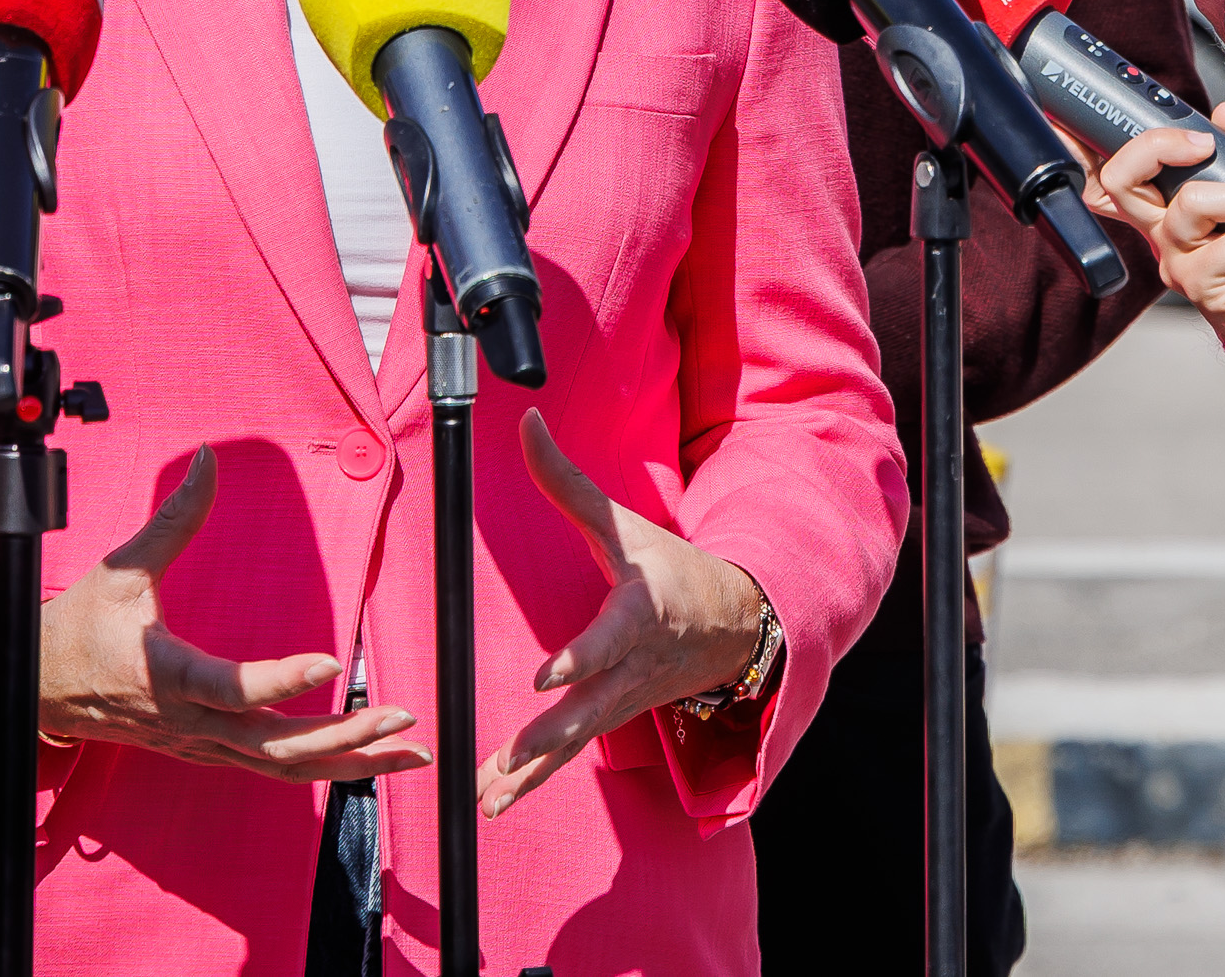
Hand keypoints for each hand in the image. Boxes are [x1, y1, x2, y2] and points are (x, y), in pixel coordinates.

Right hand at [32, 447, 429, 782]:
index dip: (278, 679)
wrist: (37, 692)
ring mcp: (201, 745)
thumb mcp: (119, 569)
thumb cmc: (78, 628)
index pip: (230, 687)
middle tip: (400, 715)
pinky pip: (274, 768)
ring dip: (349, 763)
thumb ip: (173, 518)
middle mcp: (189, 722)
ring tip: (408, 751)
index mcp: (165, 675)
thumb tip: (207, 459)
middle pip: (276, 745)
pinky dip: (326, 768)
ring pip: (283, 767)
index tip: (328, 660)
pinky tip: (368, 760)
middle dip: (344, 735)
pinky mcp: (208, 752)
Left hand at [478, 411, 769, 816]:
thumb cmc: (670, 567)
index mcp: (641, 612)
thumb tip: (526, 421)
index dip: (579, 659)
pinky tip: (494, 801)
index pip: (609, 639)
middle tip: (511, 758)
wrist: (732, 625)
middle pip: (592, 706)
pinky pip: (573, 755)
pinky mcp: (613, 718)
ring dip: (535, 773)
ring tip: (492, 797)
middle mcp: (634, 665)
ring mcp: (626, 699)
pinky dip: (536, 780)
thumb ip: (568, 480)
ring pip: (579, 741)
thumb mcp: (623, 522)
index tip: (544, 678)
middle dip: (551, 736)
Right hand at [1084, 106, 1224, 342]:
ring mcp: (1180, 260)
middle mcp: (1165, 232)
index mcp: (1176, 205)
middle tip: (1207, 144)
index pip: (1120, 172)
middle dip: (1157, 146)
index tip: (1188, 130)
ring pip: (1193, 202)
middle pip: (1119, 180)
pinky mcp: (1204, 286)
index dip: (1123, 143)